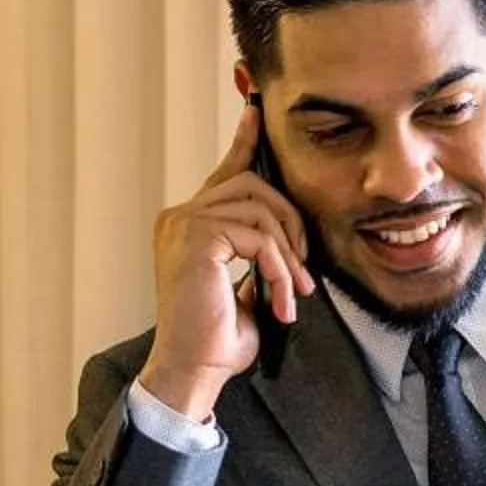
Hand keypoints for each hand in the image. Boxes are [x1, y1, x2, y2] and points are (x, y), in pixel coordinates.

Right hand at [135, 102, 315, 421]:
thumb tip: (285, 239)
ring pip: (260, 208)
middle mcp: (180, 217)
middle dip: (290, 223)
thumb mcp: (248, 291)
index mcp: (188, 225)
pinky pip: (258, 235)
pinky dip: (279, 268)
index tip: (255, 113)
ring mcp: (184, 223)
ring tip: (295, 293)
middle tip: (305, 272)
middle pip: (254, 185)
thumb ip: (259, 257)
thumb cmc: (216, 342)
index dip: (244, 142)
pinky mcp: (196, 237)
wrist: (193, 371)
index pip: (224, 173)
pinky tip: (282, 301)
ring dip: (288, 253)